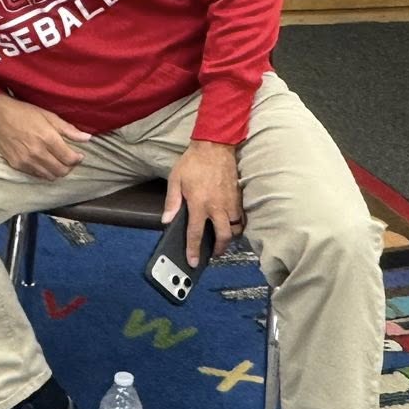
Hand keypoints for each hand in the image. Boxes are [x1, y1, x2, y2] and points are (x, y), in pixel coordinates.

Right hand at [0, 96, 89, 180]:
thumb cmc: (23, 112)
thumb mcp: (48, 115)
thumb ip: (68, 129)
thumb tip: (87, 138)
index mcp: (47, 138)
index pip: (70, 159)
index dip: (77, 159)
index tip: (78, 155)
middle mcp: (37, 152)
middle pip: (61, 171)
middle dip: (69, 167)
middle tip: (69, 159)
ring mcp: (26, 160)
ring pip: (50, 176)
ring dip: (57, 171)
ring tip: (57, 162)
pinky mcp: (16, 165)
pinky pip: (36, 175)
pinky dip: (44, 172)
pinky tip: (44, 162)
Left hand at [167, 140, 242, 266]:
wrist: (214, 146)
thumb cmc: (193, 162)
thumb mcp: (175, 180)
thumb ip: (171, 202)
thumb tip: (166, 220)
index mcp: (199, 204)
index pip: (196, 233)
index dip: (194, 250)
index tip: (194, 261)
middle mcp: (217, 206)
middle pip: (223, 236)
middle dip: (219, 249)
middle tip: (213, 254)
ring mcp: (230, 202)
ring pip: (235, 228)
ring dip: (229, 237)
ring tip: (222, 239)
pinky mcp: (238, 197)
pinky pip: (241, 217)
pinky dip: (238, 224)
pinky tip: (231, 225)